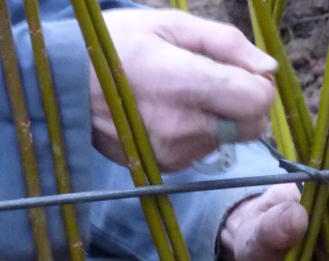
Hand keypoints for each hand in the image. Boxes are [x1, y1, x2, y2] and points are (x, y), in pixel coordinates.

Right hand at [90, 10, 277, 171]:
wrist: (60, 85)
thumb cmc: (116, 44)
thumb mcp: (170, 25)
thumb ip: (227, 45)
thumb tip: (269, 70)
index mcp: (185, 84)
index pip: (257, 101)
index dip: (259, 85)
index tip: (243, 72)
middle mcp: (182, 126)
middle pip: (253, 127)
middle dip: (247, 105)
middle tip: (219, 82)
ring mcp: (174, 152)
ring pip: (231, 140)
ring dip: (222, 119)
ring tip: (183, 95)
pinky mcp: (167, 167)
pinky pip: (206, 151)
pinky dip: (201, 133)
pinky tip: (171, 114)